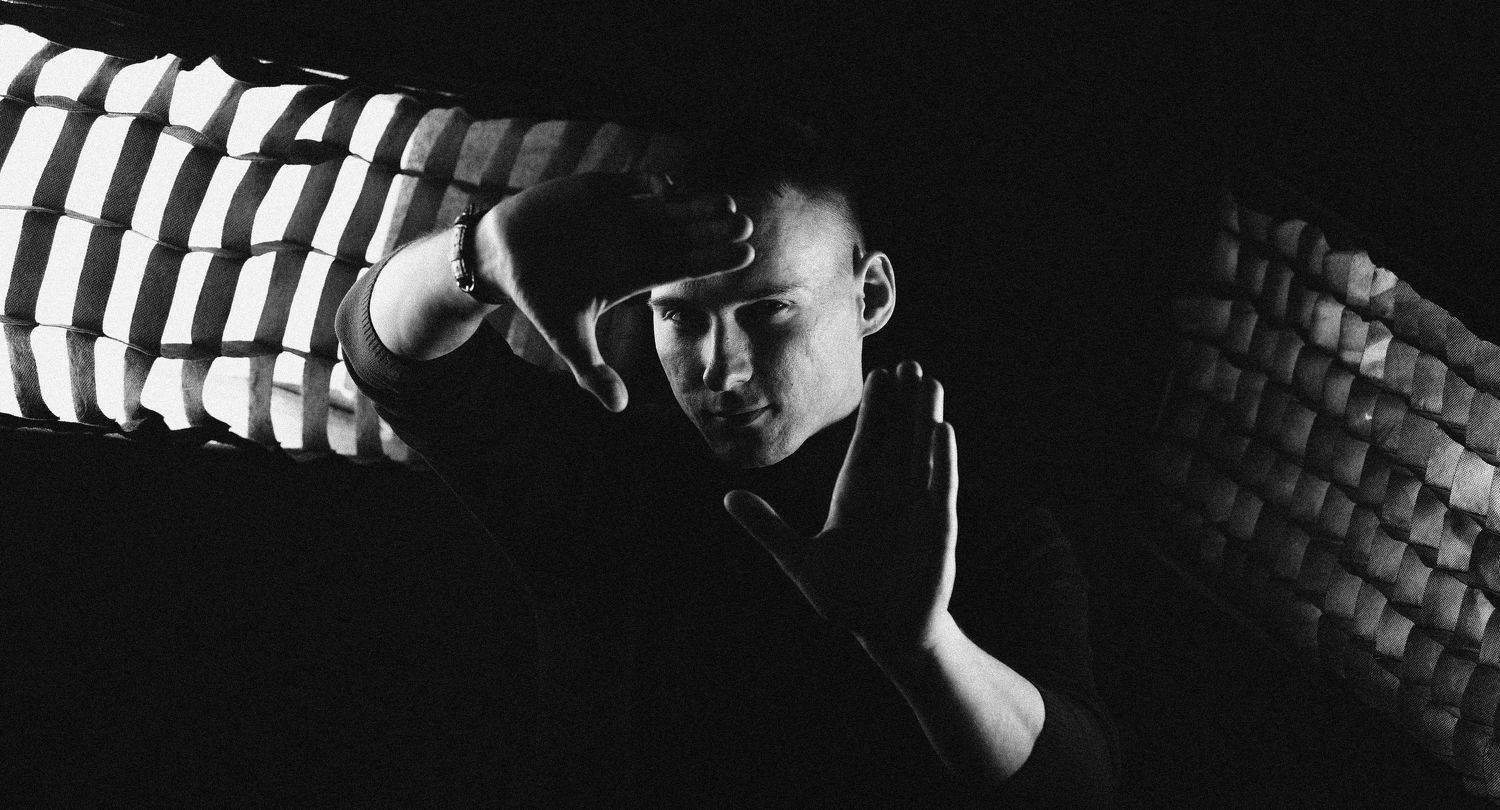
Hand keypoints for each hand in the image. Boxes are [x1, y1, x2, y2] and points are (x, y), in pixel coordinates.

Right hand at [476, 172, 754, 410]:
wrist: (502, 258)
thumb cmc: (539, 297)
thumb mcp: (566, 337)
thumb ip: (592, 370)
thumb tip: (619, 409)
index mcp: (637, 273)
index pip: (685, 266)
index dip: (714, 260)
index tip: (746, 255)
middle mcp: (636, 242)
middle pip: (686, 234)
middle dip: (715, 229)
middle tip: (746, 224)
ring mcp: (621, 215)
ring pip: (669, 207)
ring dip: (696, 203)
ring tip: (726, 201)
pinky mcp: (600, 190)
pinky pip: (635, 184)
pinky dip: (653, 183)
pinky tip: (670, 187)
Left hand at [724, 360, 957, 652]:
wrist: (886, 632)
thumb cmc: (846, 598)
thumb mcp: (799, 560)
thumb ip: (767, 527)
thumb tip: (728, 497)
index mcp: (855, 497)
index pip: (866, 443)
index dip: (873, 410)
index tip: (877, 374)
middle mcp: (887, 495)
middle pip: (896, 438)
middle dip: (903, 402)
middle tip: (909, 363)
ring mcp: (914, 508)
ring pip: (921, 452)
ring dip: (926, 418)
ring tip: (931, 382)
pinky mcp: (936, 528)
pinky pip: (939, 486)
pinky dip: (941, 460)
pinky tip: (942, 430)